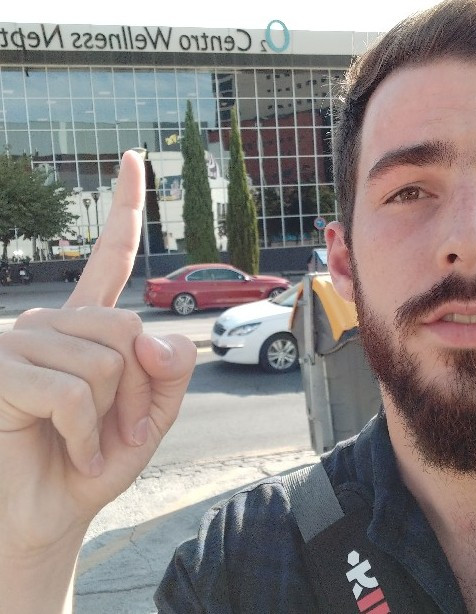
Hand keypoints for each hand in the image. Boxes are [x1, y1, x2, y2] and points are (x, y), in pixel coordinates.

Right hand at [0, 151, 195, 611]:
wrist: (48, 514)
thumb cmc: (94, 462)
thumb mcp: (152, 415)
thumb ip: (169, 369)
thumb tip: (153, 333)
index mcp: (87, 327)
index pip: (110, 258)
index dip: (124, 210)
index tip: (134, 160)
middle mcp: (50, 323)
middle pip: (128, 328)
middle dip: (135, 389)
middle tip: (113, 427)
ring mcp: (19, 341)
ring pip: (106, 358)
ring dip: (109, 414)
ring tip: (84, 439)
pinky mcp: (0, 368)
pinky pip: (73, 390)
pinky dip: (85, 432)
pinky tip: (66, 448)